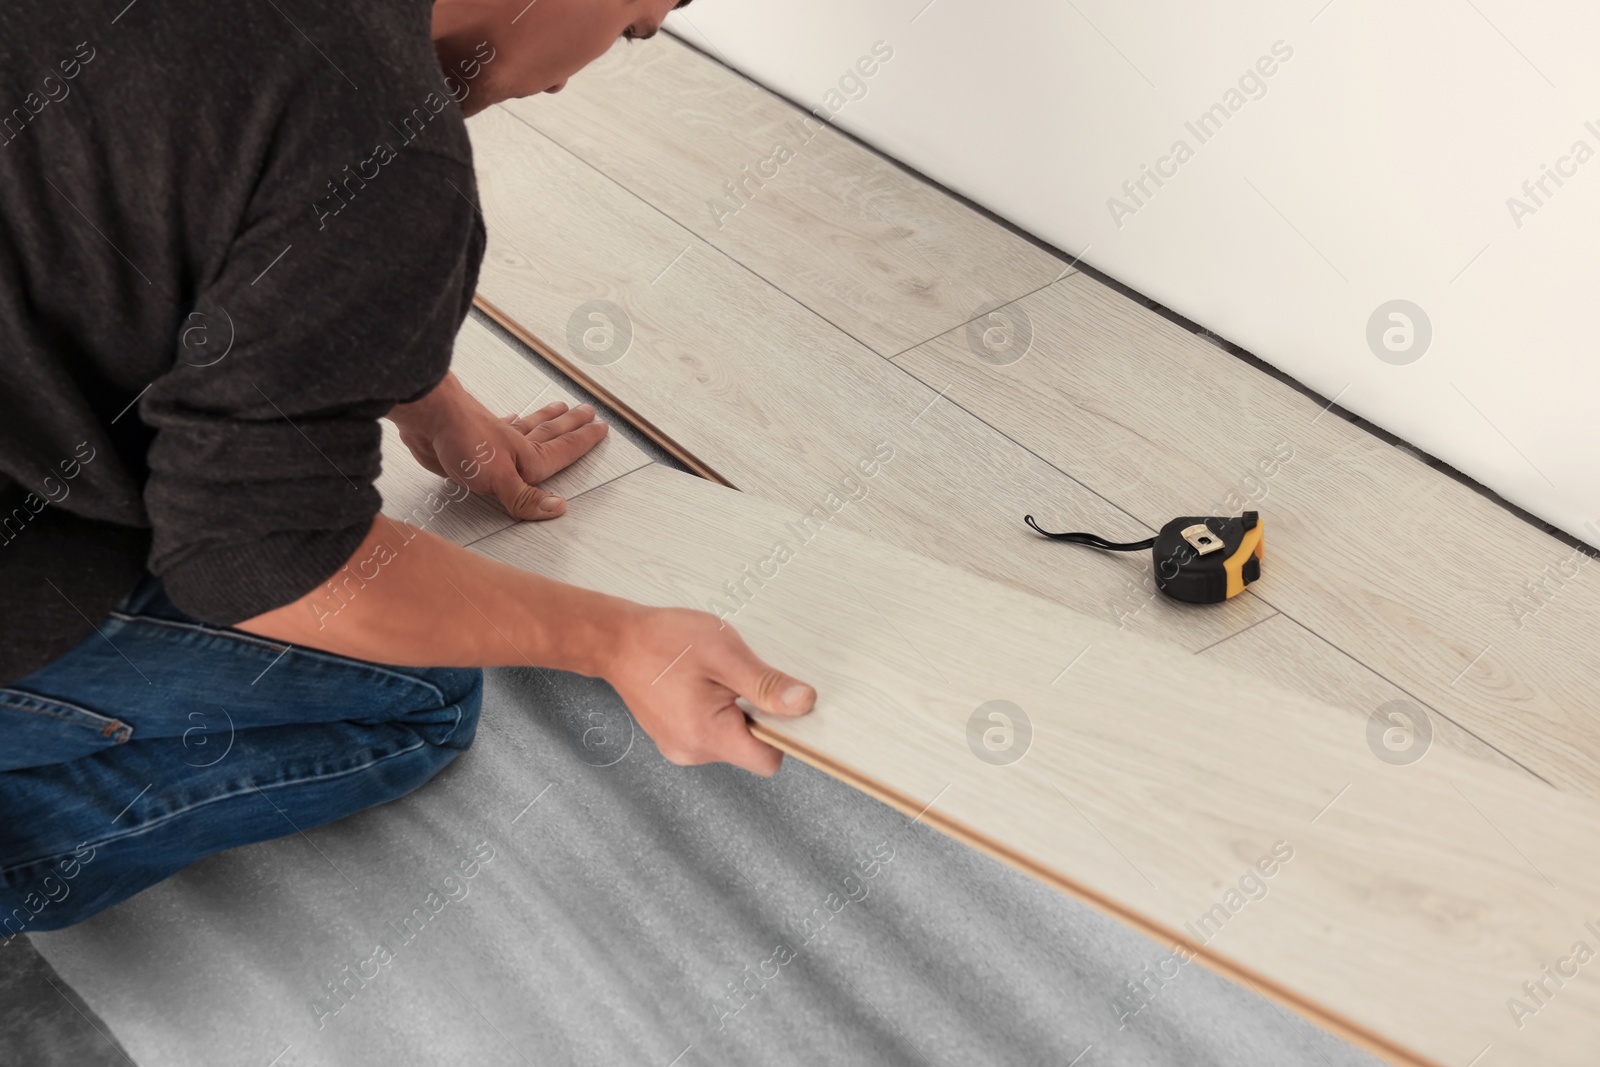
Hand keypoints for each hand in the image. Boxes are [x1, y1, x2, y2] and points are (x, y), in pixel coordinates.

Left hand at [387, 372, 607, 518]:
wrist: (427, 416)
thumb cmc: (461, 439)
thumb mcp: (498, 478)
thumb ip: (526, 497)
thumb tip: (557, 508)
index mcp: (527, 456)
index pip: (564, 449)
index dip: (583, 441)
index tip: (601, 430)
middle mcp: (515, 445)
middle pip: (551, 433)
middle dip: (571, 425)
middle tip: (589, 413)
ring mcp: (494, 441)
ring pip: (529, 427)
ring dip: (547, 419)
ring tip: (562, 408)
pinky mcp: (473, 442)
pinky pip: (501, 428)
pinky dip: (511, 423)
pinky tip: (513, 418)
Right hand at [605, 605, 816, 775]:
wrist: (616, 640)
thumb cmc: (663, 641)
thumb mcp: (725, 654)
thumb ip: (766, 685)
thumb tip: (804, 703)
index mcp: (707, 736)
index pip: (768, 760)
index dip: (784, 733)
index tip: (780, 703)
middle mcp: (692, 752)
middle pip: (752, 750)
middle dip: (756, 715)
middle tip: (737, 678)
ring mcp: (681, 748)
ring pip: (734, 740)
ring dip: (736, 711)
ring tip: (714, 678)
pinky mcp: (677, 738)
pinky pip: (714, 733)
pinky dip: (719, 711)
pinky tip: (702, 685)